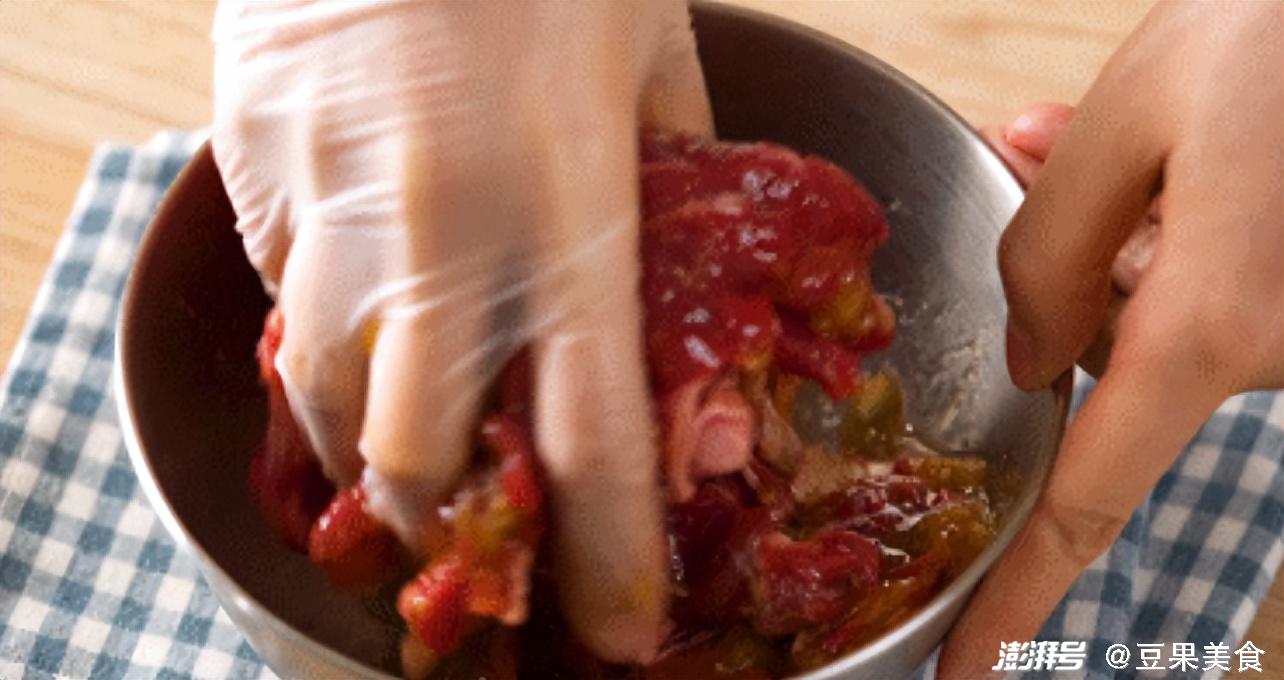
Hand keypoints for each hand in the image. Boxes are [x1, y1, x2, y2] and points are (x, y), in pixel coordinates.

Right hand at [211, 1, 710, 662]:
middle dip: (456, 517)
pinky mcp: (256, 166)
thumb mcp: (648, 52)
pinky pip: (286, 301)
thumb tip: (685, 271)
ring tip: (417, 432)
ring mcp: (332, 199)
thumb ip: (676, 175)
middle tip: (487, 518)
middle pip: (421, 454)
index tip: (612, 630)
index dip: (605, 555)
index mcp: (568, 205)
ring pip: (327, 399)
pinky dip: (326, 339)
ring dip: (373, 446)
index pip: (594, 434)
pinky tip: (363, 305)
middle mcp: (442, 226)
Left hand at [941, 2, 1282, 675]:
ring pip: (1156, 330)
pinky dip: (1158, 241)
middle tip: (1034, 158)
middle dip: (1058, 288)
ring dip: (1102, 244)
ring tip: (1069, 133)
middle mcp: (1272, 356)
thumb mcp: (1138, 112)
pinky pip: (1211, 307)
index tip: (969, 672)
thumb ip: (1051, 248)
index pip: (1089, 506)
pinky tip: (1154, 162)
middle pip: (1114, 378)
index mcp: (1208, 331)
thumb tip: (1030, 357)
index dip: (1024, 603)